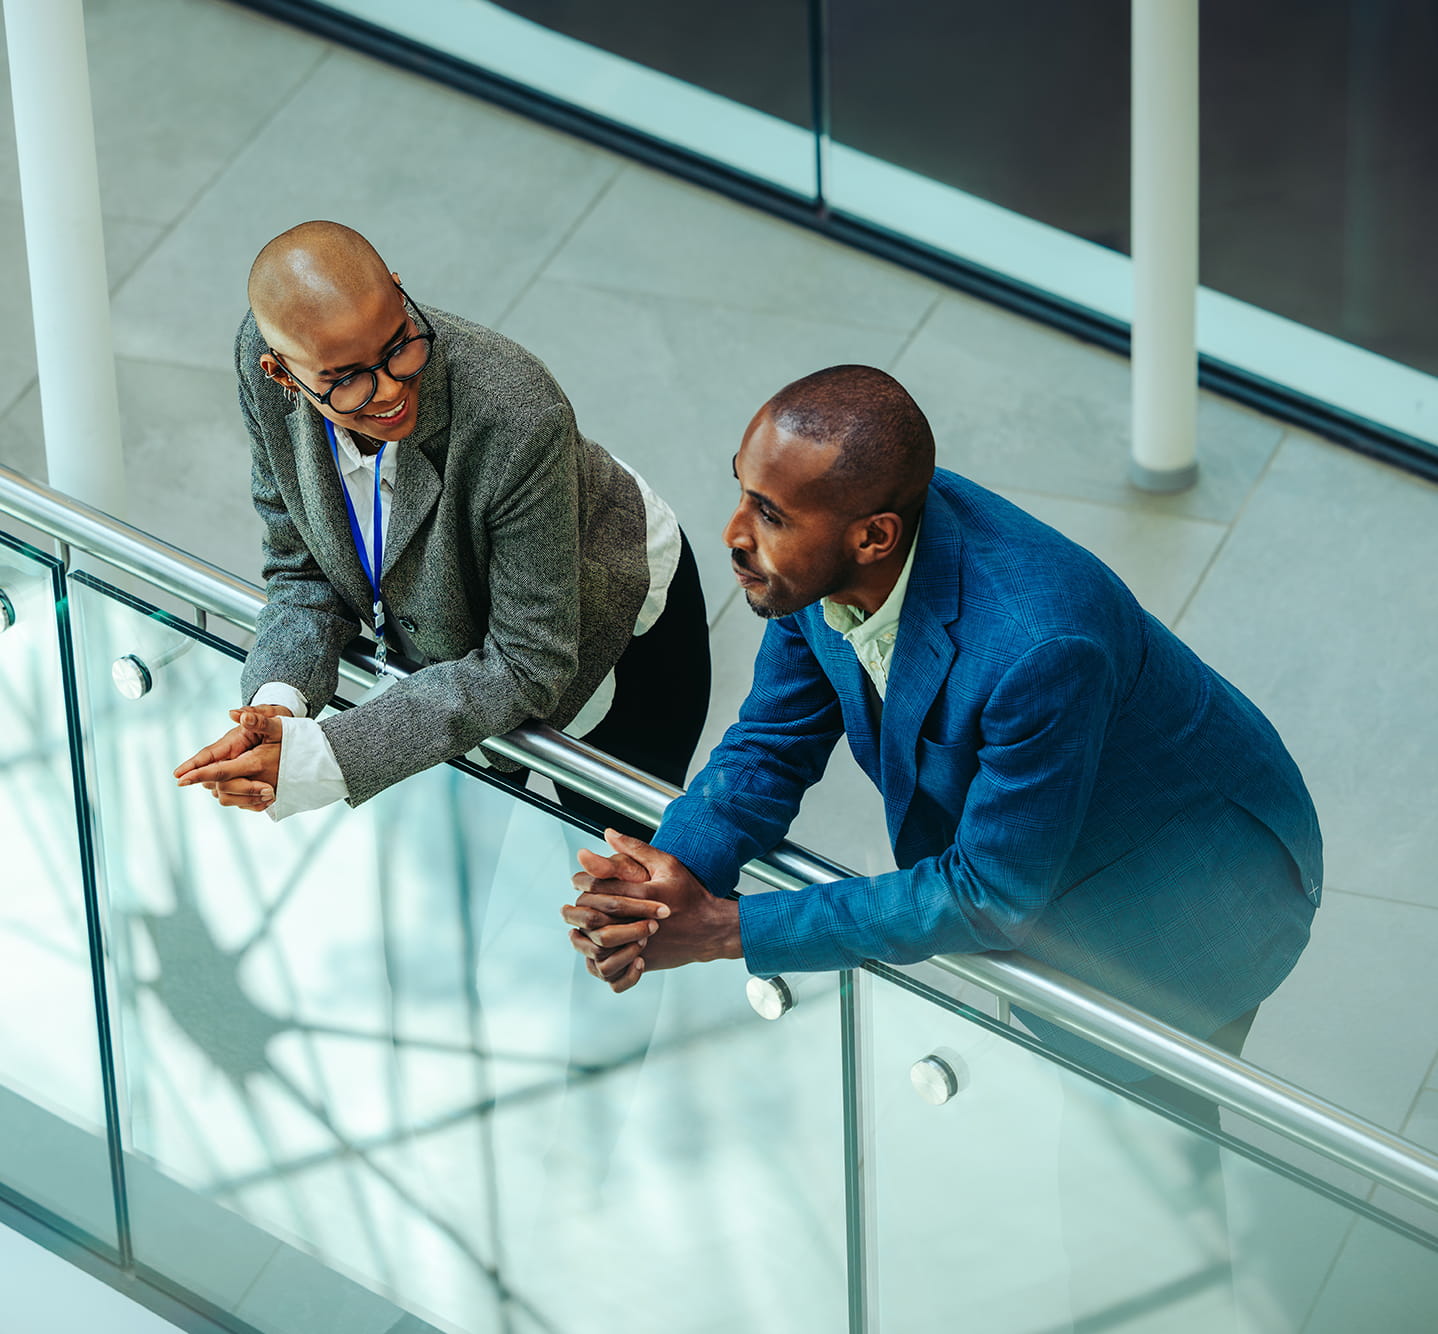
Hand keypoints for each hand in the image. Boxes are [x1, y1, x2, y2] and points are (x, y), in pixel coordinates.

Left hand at [174, 706, 290, 812]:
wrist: (322, 761)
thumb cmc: (299, 740)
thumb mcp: (280, 725)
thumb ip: (258, 720)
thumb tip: (236, 713)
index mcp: (258, 763)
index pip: (221, 771)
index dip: (199, 774)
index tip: (179, 779)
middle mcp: (260, 782)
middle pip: (221, 788)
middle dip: (207, 781)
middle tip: (193, 776)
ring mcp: (266, 795)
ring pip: (229, 799)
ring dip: (219, 790)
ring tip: (214, 779)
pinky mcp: (270, 802)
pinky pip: (243, 805)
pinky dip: (234, 797)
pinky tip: (234, 786)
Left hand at [563, 829, 741, 992]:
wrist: (709, 928)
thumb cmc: (689, 894)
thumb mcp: (666, 864)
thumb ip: (635, 848)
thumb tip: (608, 833)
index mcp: (643, 893)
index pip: (598, 886)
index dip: (582, 881)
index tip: (576, 880)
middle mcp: (639, 919)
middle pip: (593, 915)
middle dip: (578, 909)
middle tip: (571, 906)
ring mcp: (641, 943)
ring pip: (597, 943)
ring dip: (583, 935)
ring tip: (577, 928)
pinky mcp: (643, 961)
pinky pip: (612, 966)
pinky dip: (598, 957)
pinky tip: (595, 947)